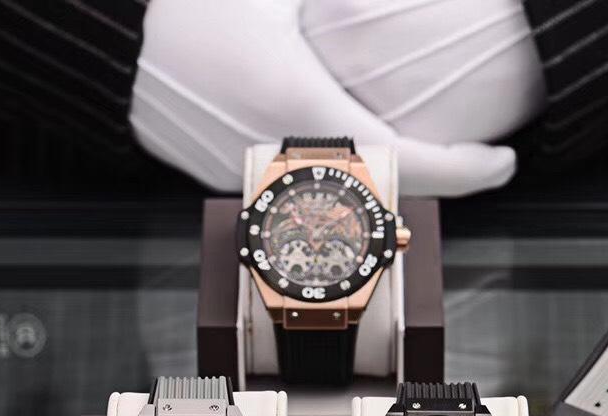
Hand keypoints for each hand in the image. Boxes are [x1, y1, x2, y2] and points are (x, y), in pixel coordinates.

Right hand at [130, 0, 517, 196]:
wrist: (105, 38)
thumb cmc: (179, 2)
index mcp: (295, 103)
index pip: (409, 161)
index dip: (469, 172)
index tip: (503, 163)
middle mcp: (273, 155)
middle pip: (379, 195)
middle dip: (433, 184)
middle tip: (468, 163)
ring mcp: (247, 175)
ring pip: (337, 203)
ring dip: (383, 188)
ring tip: (418, 159)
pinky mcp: (222, 179)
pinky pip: (295, 194)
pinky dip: (333, 185)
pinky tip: (346, 158)